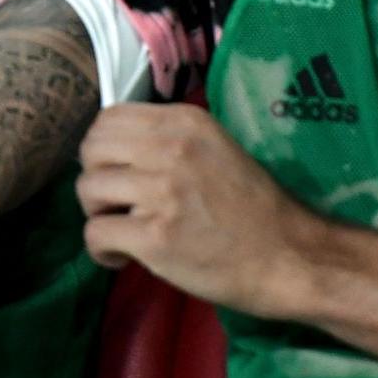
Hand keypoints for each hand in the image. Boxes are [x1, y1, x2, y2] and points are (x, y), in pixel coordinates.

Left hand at [77, 103, 317, 315]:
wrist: (290, 258)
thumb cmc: (253, 208)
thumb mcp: (214, 149)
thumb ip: (168, 140)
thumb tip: (112, 148)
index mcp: (185, 122)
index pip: (108, 118)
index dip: (102, 149)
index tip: (118, 172)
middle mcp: (171, 148)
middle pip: (90, 149)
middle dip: (94, 177)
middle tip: (116, 204)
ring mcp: (162, 192)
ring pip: (86, 189)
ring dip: (96, 215)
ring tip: (122, 231)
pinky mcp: (156, 237)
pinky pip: (95, 233)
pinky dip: (101, 250)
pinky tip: (123, 257)